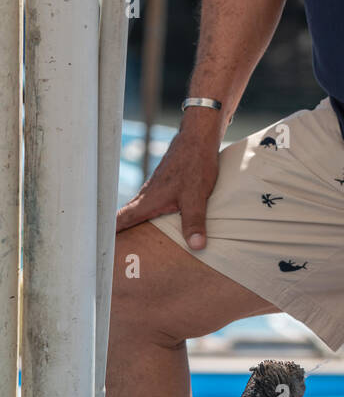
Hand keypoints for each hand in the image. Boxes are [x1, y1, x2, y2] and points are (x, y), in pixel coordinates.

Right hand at [115, 122, 220, 249]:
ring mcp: (152, 192)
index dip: (105, 237)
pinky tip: (151, 228)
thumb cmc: (195, 164)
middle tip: (104, 258)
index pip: (118, 222)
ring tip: (126, 250)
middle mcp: (145, 197)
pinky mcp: (162, 188)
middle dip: (114, 238)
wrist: (198, 138)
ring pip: (135, 214)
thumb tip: (197, 246)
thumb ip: (194, 222)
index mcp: (147, 202)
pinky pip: (147, 207)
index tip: (92, 253)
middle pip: (122, 221)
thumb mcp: (197, 197)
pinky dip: (144, 219)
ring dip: (129, 229)